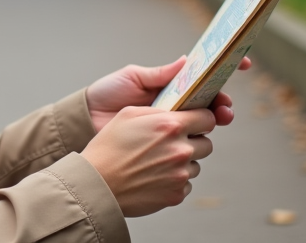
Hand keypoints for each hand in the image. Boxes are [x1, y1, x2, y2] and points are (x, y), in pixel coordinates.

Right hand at [80, 106, 215, 216]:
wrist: (97, 183)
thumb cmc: (109, 145)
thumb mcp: (129, 114)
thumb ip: (159, 110)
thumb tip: (176, 113)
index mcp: (171, 126)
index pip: (208, 117)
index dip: (200, 118)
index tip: (193, 121)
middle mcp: (181, 150)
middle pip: (206, 143)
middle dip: (193, 141)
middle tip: (171, 142)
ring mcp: (181, 174)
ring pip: (196, 164)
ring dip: (183, 162)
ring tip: (157, 161)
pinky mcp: (177, 195)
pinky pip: (186, 183)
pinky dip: (174, 179)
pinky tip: (154, 176)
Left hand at [86, 56, 251, 132]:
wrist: (86, 123)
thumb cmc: (107, 94)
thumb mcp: (132, 77)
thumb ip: (159, 73)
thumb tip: (187, 61)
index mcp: (171, 87)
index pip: (204, 79)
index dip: (226, 69)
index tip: (244, 63)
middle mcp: (176, 108)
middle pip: (211, 104)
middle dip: (224, 103)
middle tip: (225, 107)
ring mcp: (172, 128)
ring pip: (204, 126)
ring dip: (215, 122)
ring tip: (217, 119)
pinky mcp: (166, 148)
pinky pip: (188, 147)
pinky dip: (197, 143)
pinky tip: (197, 140)